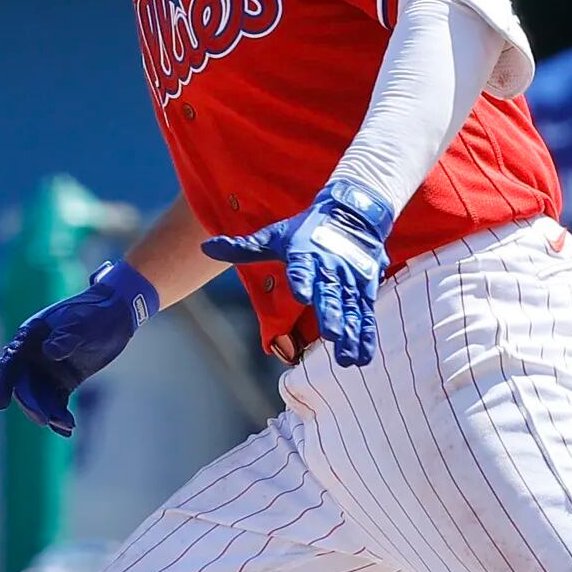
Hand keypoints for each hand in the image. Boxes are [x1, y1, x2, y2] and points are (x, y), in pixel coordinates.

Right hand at [0, 259, 158, 436]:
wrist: (116, 315)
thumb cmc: (96, 314)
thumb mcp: (82, 324)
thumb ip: (66, 338)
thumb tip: (49, 352)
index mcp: (30, 337)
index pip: (9, 363)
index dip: (2, 384)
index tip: (0, 405)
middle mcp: (35, 355)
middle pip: (24, 386)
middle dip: (31, 404)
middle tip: (44, 419)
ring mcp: (49, 369)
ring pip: (40, 397)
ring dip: (48, 412)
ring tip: (66, 425)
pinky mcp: (64, 381)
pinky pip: (56, 402)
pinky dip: (60, 414)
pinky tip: (68, 428)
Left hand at [202, 179, 394, 366]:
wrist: (352, 213)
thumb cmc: (306, 230)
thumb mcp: (274, 236)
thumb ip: (242, 248)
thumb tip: (206, 248)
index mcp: (304, 254)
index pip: (302, 267)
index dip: (302, 279)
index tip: (302, 294)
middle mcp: (330, 267)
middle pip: (331, 293)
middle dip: (333, 314)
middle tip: (332, 335)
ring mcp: (351, 279)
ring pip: (351, 308)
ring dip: (351, 333)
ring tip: (347, 358)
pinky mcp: (365, 288)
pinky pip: (365, 313)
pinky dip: (365, 335)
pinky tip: (362, 357)